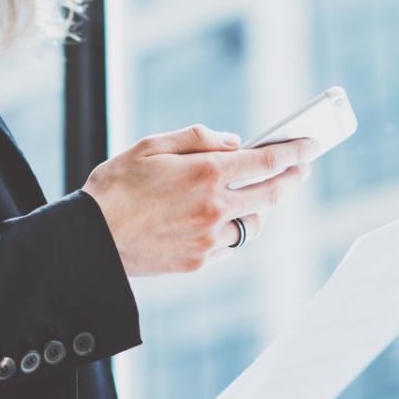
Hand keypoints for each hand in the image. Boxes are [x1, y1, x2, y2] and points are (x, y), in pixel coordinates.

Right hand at [82, 125, 318, 275]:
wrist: (88, 240)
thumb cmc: (116, 186)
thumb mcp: (152, 145)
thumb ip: (199, 138)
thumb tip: (235, 143)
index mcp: (207, 173)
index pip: (268, 162)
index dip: (295, 152)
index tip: (310, 146)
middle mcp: (215, 207)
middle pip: (272, 193)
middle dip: (293, 178)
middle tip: (302, 168)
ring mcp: (210, 238)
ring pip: (254, 223)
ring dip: (261, 207)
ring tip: (259, 194)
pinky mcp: (199, 261)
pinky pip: (230, 243)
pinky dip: (233, 228)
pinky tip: (224, 218)